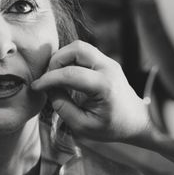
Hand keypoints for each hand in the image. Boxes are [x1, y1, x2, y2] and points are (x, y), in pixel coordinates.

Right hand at [31, 40, 150, 141]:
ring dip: (62, 58)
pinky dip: (69, 60)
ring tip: (55, 76)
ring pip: (78, 47)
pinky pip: (83, 53)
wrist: (138, 121)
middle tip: (47, 78)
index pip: (70, 74)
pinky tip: (65, 75)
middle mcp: (108, 68)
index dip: (48, 79)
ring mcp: (109, 62)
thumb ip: (63, 107)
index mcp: (104, 86)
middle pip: (76, 49)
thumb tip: (49, 89)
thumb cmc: (112, 127)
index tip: (35, 87)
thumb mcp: (83, 126)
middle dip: (56, 61)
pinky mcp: (106, 62)